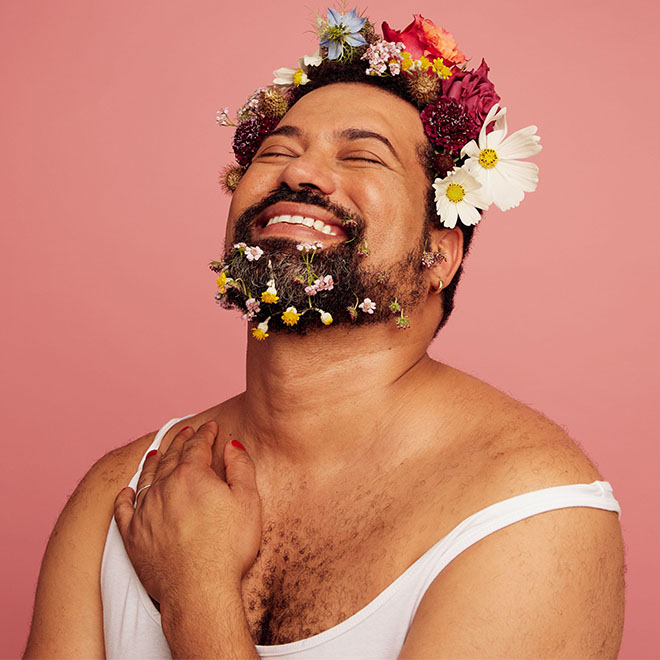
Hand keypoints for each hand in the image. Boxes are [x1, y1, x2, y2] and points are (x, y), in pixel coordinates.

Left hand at [114, 422, 261, 606]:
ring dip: (154, 461)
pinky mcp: (132, 536)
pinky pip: (123, 510)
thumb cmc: (228, 547)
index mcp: (192, 475)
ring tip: (157, 452)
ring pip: (147, 477)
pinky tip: (125, 491)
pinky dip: (124, 497)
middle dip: (180, 440)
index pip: (197, 445)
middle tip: (185, 430)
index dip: (205, 432)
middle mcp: (164, 487)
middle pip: (171, 456)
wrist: (199, 591)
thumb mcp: (248, 501)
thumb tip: (231, 445)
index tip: (210, 426)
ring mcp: (145, 511)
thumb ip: (241, 467)